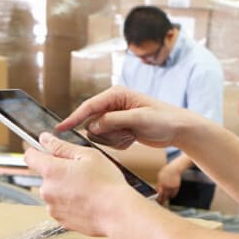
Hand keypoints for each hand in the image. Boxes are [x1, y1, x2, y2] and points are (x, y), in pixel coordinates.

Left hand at [24, 132, 138, 236]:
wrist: (117, 214)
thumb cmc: (107, 184)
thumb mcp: (88, 156)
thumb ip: (62, 147)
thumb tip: (45, 139)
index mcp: (51, 171)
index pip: (30, 156)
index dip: (38, 151)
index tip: (47, 151)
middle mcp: (47, 190)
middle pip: (45, 175)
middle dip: (58, 172)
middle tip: (81, 172)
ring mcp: (52, 207)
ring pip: (53, 192)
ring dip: (64, 189)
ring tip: (87, 189)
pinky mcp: (60, 221)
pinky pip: (60, 207)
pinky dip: (70, 203)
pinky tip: (86, 201)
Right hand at [57, 86, 192, 149]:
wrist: (178, 129)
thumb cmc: (163, 119)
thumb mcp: (139, 118)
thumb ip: (114, 121)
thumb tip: (92, 126)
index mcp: (116, 95)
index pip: (88, 107)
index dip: (73, 118)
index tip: (60, 128)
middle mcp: (112, 104)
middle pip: (93, 124)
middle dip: (107, 133)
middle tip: (127, 133)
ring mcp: (115, 118)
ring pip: (99, 135)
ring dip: (115, 139)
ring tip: (132, 135)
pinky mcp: (118, 129)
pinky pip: (108, 141)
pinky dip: (120, 143)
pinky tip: (133, 138)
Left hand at [156, 164, 182, 205]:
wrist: (174, 169)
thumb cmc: (165, 172)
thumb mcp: (159, 177)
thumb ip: (158, 184)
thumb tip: (157, 191)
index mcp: (160, 184)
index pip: (158, 194)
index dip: (157, 199)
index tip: (157, 201)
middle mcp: (166, 186)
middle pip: (164, 197)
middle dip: (162, 201)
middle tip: (161, 203)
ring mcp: (172, 187)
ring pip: (169, 196)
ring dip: (167, 198)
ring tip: (165, 198)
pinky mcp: (176, 187)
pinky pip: (174, 194)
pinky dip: (172, 195)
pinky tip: (170, 194)